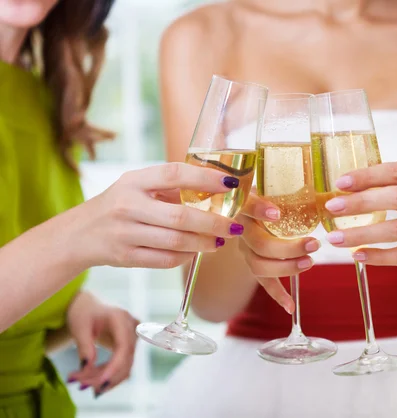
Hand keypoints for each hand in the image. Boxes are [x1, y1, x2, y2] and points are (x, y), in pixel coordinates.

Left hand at [65, 292, 138, 396]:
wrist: (88, 308)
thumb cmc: (82, 313)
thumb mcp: (79, 327)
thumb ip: (84, 347)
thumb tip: (87, 369)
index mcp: (121, 318)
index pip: (124, 347)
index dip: (114, 367)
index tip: (100, 383)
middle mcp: (132, 328)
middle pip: (125, 360)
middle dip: (103, 376)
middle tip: (79, 384)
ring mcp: (133, 337)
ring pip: (125, 367)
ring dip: (104, 379)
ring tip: (80, 382)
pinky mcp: (130, 347)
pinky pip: (123, 366)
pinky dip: (107, 375)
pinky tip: (90, 380)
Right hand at [72, 162, 244, 269]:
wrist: (79, 234)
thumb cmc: (119, 205)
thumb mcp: (137, 186)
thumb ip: (170, 187)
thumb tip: (216, 189)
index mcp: (133, 181)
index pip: (174, 174)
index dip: (204, 178)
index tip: (230, 184)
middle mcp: (128, 205)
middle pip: (180, 216)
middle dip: (214, 223)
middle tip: (234, 226)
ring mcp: (125, 233)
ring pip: (176, 242)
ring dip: (204, 243)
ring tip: (220, 241)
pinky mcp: (125, 257)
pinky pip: (165, 260)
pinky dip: (186, 257)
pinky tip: (197, 252)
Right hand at [235, 194, 320, 312]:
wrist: (247, 208)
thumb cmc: (269, 191)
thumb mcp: (275, 184)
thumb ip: (291, 186)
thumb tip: (329, 193)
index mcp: (245, 204)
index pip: (246, 205)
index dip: (259, 210)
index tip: (276, 213)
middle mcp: (241, 228)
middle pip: (259, 244)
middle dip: (288, 248)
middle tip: (315, 243)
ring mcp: (245, 249)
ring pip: (259, 265)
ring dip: (286, 267)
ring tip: (310, 262)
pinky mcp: (253, 263)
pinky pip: (263, 282)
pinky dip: (278, 294)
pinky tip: (291, 306)